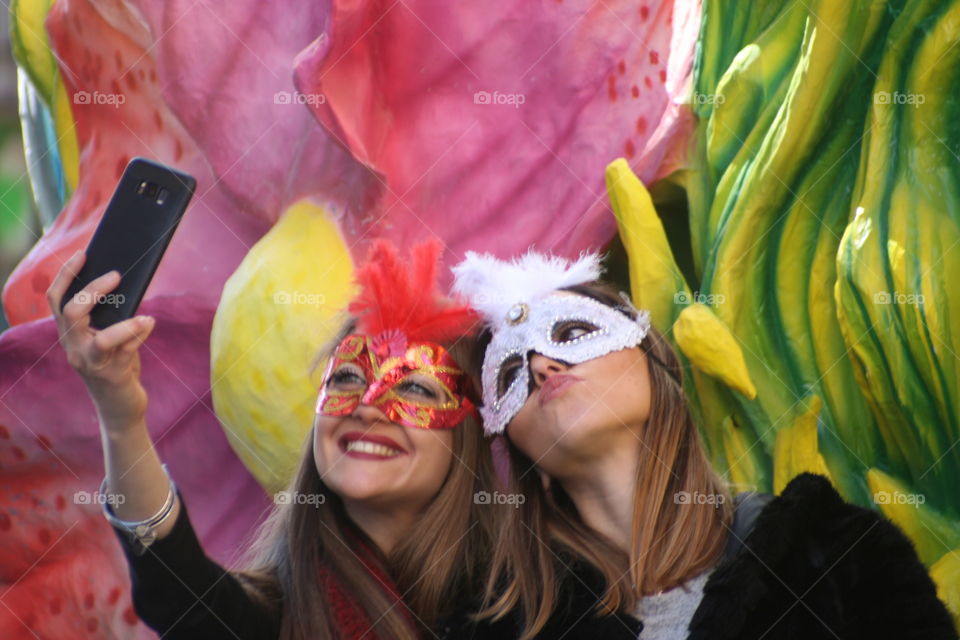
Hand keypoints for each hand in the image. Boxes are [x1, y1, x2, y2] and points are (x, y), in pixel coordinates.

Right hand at [46, 250, 156, 430]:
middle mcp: (74, 347)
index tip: (83, 254)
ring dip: (125, 323)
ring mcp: (90, 363)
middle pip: (71, 311)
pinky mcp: (111, 375)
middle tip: (117, 275)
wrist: (119, 406)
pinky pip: (127, 350)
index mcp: (69, 333)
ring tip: (145, 313)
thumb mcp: (109, 339)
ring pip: (101, 338)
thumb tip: (127, 286)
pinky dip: (140, 333)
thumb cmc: (116, 365)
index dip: (67, 275)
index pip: (56, 299)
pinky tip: (150, 323)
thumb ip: (111, 318)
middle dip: (95, 290)